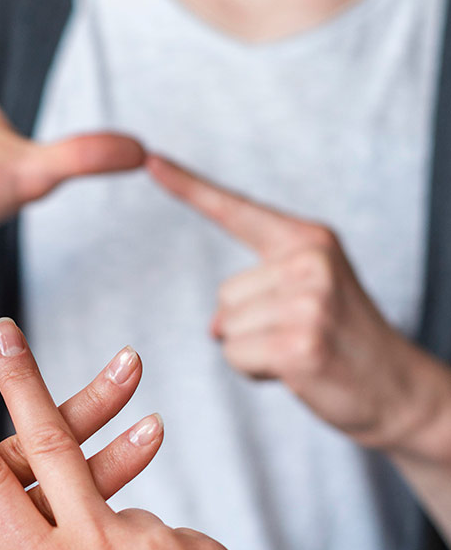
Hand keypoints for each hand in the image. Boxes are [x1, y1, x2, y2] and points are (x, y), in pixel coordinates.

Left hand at [148, 154, 442, 451]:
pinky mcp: (300, 343)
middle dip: (249, 325)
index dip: (188, 187)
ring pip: (226, 327)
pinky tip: (296, 371)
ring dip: (252, 350)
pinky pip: (235, 354)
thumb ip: (256, 292)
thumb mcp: (307, 295)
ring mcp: (308, 301)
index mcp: (308, 239)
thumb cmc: (343, 341)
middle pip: (224, 294)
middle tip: (299, 335)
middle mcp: (310, 261)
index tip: (150, 160)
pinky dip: (255, 371)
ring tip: (300, 352)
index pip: (236, 209)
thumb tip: (215, 325)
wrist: (398, 389)